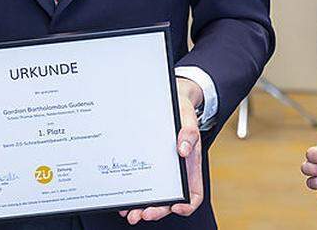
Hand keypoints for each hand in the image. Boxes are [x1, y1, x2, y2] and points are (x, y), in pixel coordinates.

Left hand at [119, 78, 204, 223]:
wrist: (169, 102)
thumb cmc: (182, 114)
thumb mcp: (188, 119)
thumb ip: (189, 133)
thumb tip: (183, 150)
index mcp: (190, 167)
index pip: (193, 194)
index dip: (187, 205)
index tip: (177, 207)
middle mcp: (175, 174)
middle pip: (169, 201)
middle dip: (156, 211)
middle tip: (143, 214)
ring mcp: (160, 172)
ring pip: (153, 197)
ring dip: (142, 208)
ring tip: (130, 213)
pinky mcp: (146, 166)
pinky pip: (140, 185)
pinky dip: (133, 195)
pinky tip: (123, 199)